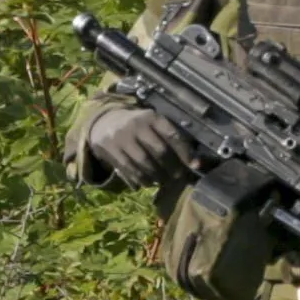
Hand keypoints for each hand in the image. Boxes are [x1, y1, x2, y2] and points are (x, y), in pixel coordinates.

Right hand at [80, 103, 195, 187]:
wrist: (104, 122)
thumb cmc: (137, 126)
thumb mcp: (152, 123)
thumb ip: (171, 138)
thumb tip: (195, 162)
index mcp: (151, 116)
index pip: (172, 135)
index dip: (185, 152)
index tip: (194, 165)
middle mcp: (136, 125)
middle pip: (159, 151)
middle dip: (172, 168)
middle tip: (178, 177)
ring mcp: (121, 138)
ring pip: (144, 164)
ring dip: (157, 176)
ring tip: (163, 180)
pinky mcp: (109, 150)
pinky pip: (128, 170)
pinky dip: (140, 179)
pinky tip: (147, 182)